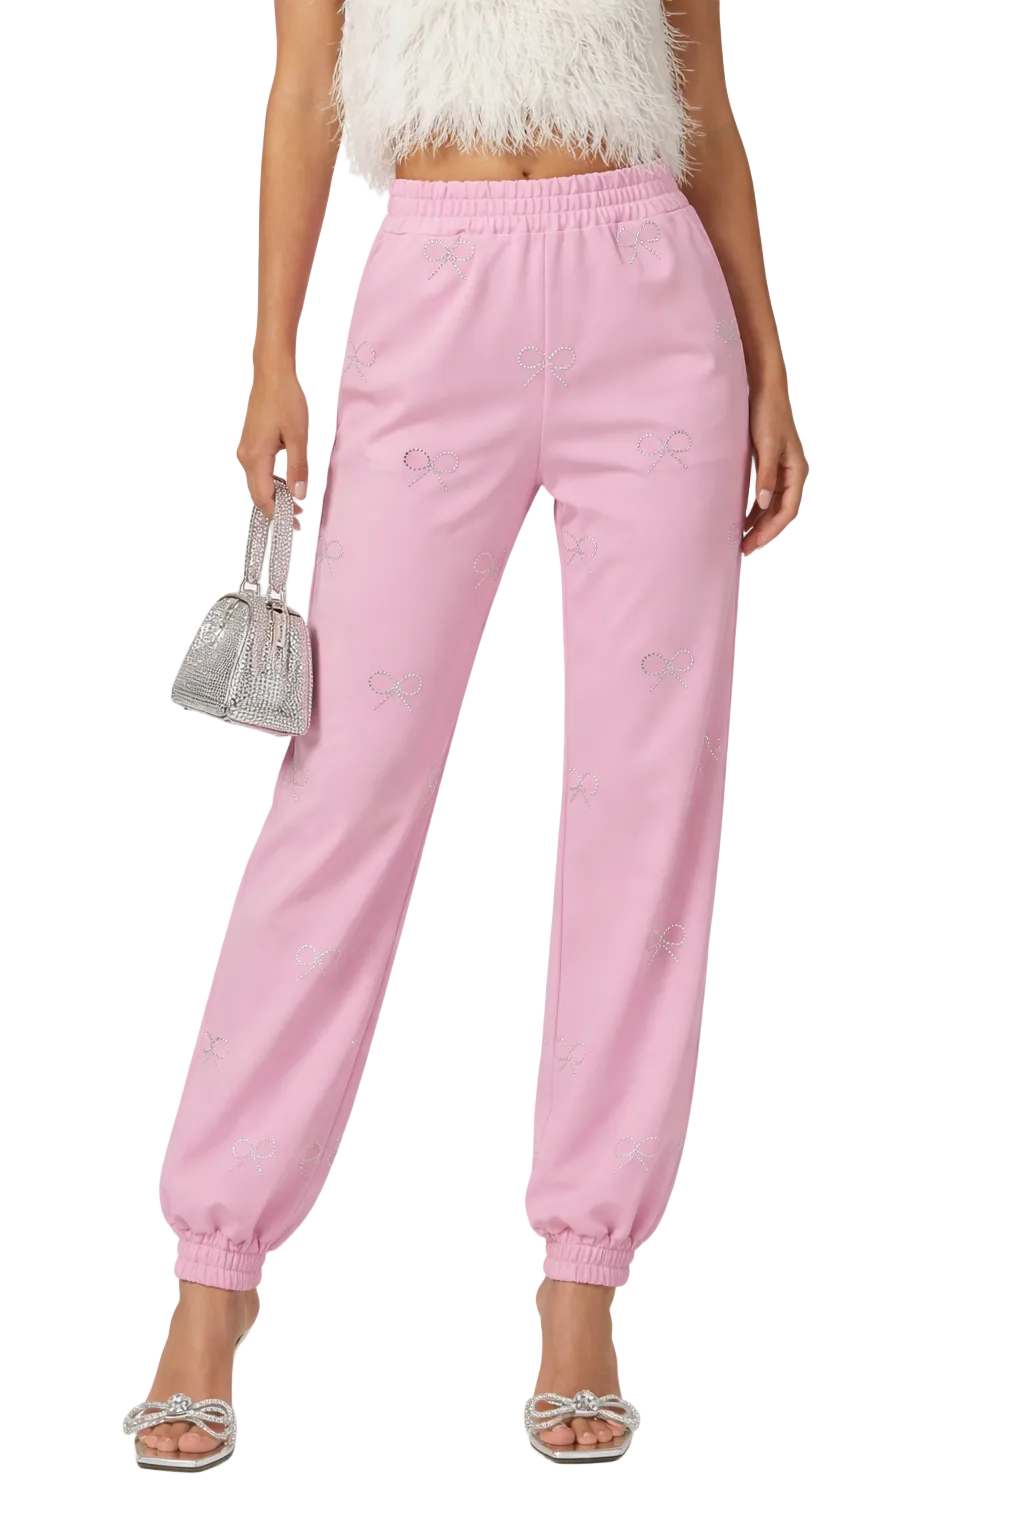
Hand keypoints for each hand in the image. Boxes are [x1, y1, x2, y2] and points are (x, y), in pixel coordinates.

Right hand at [236, 367, 308, 527]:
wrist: (271, 375)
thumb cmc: (285, 400)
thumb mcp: (298, 436)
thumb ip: (298, 468)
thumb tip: (300, 495)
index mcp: (255, 457)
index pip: (264, 497)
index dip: (279, 514)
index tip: (295, 524)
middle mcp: (245, 456)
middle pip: (257, 494)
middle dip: (276, 510)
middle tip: (298, 519)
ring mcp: (245, 450)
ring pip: (256, 484)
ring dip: (274, 497)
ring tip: (296, 505)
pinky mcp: (249, 444)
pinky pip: (257, 472)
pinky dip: (270, 484)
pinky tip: (286, 485)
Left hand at [744, 379, 807, 554]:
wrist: (765, 390)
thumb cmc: (768, 414)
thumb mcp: (766, 446)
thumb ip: (766, 476)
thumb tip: (764, 505)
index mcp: (797, 471)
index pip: (789, 510)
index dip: (772, 530)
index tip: (755, 544)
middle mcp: (793, 474)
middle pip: (781, 512)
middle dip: (764, 532)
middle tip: (744, 550)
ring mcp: (783, 470)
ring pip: (773, 506)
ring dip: (760, 524)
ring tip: (743, 542)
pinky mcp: (771, 466)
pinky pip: (766, 496)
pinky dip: (756, 510)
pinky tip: (744, 521)